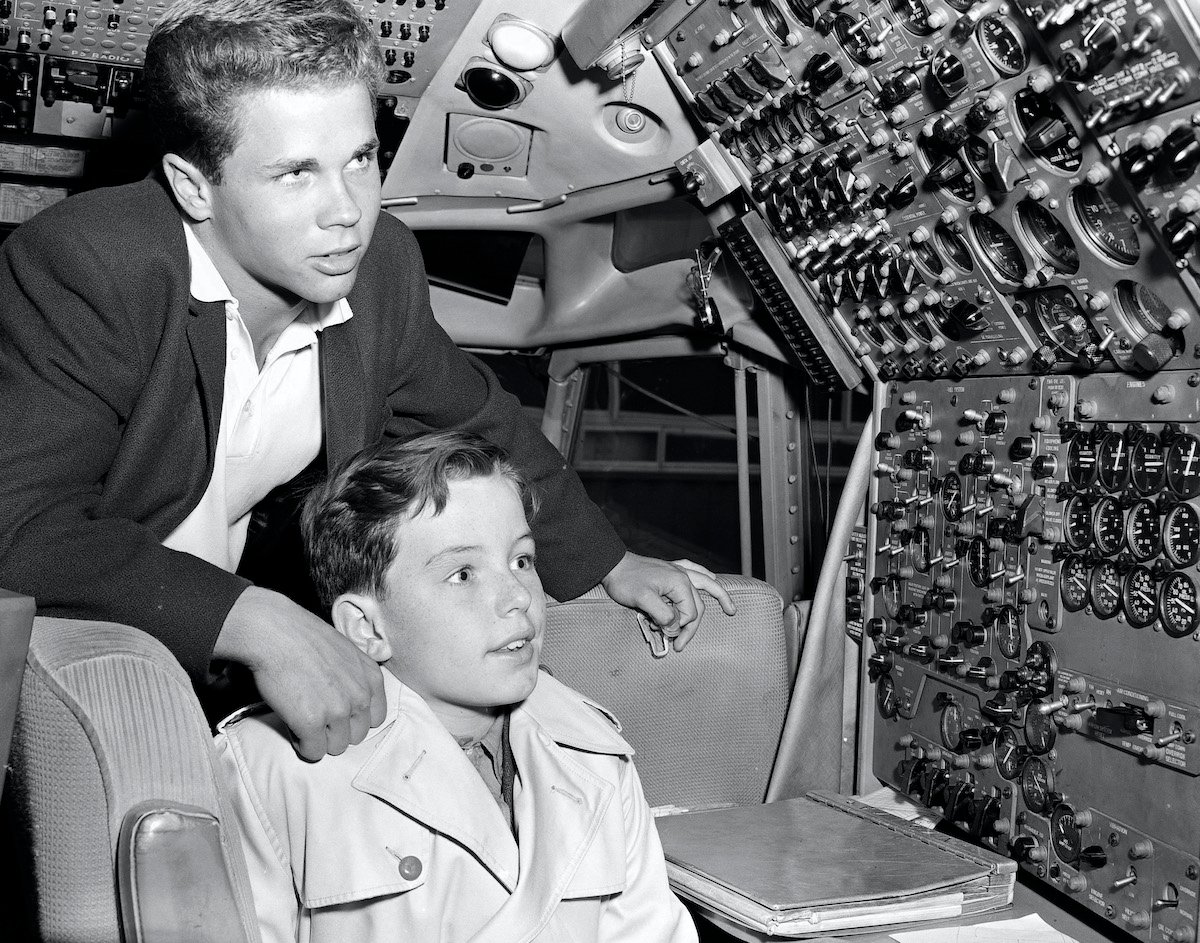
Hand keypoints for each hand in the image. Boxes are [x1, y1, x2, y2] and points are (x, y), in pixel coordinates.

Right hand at [214, 587, 385, 759]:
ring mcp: (337, 711)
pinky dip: (301, 744)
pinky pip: (313, 752)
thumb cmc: (305, 637)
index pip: (375, 718)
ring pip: (336, 747)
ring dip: (319, 738)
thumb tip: (350, 698)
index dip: (353, 718)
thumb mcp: (346, 652)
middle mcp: (360, 697)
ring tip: (302, 717)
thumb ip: (356, 677)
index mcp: (372, 678)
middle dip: (336, 730)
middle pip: (356, 735)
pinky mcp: (312, 723)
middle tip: (315, 714)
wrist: (276, 633)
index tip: (337, 713)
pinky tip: (292, 725)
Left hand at [600, 552, 736, 650]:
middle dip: (690, 627)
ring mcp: (678, 570)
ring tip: (731, 610)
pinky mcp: (671, 569)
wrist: (613, 564)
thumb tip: (675, 626)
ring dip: (719, 596)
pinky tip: (711, 578)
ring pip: (706, 584)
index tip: (663, 634)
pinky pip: (696, 571)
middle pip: (697, 605)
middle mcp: (683, 575)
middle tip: (679, 646)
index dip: (679, 627)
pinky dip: (705, 577)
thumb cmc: (626, 581)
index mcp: (679, 582)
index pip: (690, 612)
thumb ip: (662, 614)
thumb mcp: (642, 600)